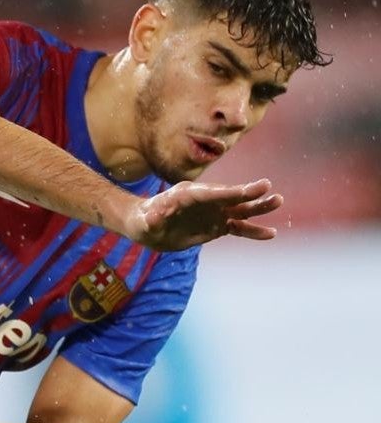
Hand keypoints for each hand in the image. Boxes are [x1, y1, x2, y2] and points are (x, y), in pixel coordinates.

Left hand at [125, 179, 283, 251]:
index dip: (229, 191)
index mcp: (189, 195)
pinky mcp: (217, 226)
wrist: (148, 228)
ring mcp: (213, 213)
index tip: (246, 189)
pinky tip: (270, 234)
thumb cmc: (144, 220)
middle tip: (267, 188)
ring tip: (278, 201)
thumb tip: (153, 215)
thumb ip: (152, 217)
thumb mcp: (145, 220)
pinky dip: (253, 231)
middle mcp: (205, 201)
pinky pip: (238, 228)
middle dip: (248, 193)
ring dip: (258, 207)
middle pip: (230, 196)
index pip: (212, 193)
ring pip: (239, 210)